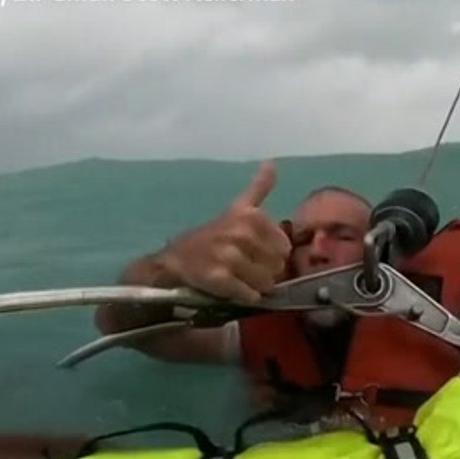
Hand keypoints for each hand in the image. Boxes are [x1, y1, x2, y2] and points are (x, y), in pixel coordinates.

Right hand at [159, 161, 292, 302]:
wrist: (174, 262)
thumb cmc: (211, 237)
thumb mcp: (236, 209)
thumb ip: (258, 188)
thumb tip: (272, 162)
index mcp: (250, 216)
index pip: (284, 247)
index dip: (273, 254)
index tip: (255, 252)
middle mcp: (240, 233)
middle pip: (277, 266)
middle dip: (265, 271)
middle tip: (245, 267)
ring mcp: (229, 255)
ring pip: (266, 283)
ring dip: (255, 286)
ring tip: (238, 277)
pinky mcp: (219, 278)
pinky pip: (249, 295)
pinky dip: (244, 296)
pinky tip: (232, 288)